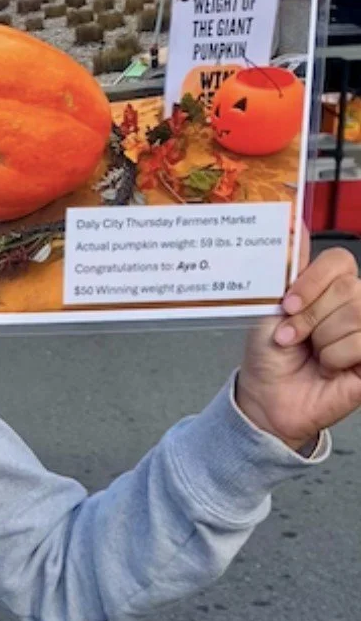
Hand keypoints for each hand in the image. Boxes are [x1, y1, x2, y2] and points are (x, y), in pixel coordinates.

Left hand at [237, 244, 360, 450]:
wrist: (268, 397)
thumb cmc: (269, 354)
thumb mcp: (270, 307)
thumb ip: (286, 269)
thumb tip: (294, 224)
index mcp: (330, 287)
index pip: (339, 261)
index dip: (313, 281)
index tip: (287, 305)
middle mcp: (355, 304)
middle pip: (349, 288)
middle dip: (311, 317)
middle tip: (293, 337)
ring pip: (357, 315)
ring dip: (322, 340)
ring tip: (312, 354)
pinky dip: (337, 358)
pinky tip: (330, 368)